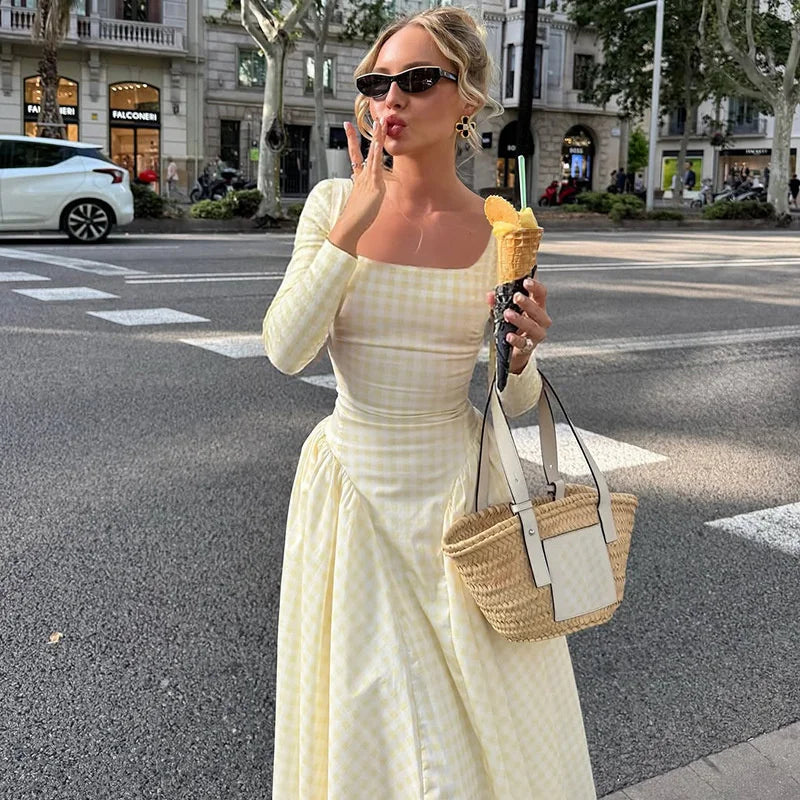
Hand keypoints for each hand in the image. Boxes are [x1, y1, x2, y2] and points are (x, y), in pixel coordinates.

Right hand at [327, 119, 387, 254]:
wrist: (349, 227)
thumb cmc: (357, 218)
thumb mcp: (364, 202)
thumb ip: (367, 194)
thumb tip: (371, 192)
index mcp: (359, 179)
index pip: (355, 155)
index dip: (352, 140)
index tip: (347, 126)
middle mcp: (362, 176)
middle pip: (364, 150)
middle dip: (368, 133)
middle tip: (371, 117)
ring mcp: (367, 180)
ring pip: (372, 155)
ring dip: (377, 138)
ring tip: (380, 123)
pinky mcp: (373, 187)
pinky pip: (376, 167)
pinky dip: (377, 155)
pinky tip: (378, 144)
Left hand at [485, 277, 550, 371]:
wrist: (513, 349)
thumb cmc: (513, 326)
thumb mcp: (505, 311)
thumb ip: (498, 302)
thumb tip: (490, 295)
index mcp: (537, 306)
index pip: (541, 293)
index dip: (535, 286)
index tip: (526, 281)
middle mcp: (541, 319)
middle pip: (537, 309)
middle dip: (527, 302)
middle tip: (516, 297)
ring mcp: (537, 333)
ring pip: (532, 325)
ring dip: (520, 319)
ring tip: (508, 314)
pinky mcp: (530, 346)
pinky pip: (523, 342)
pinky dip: (516, 339)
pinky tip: (509, 336)